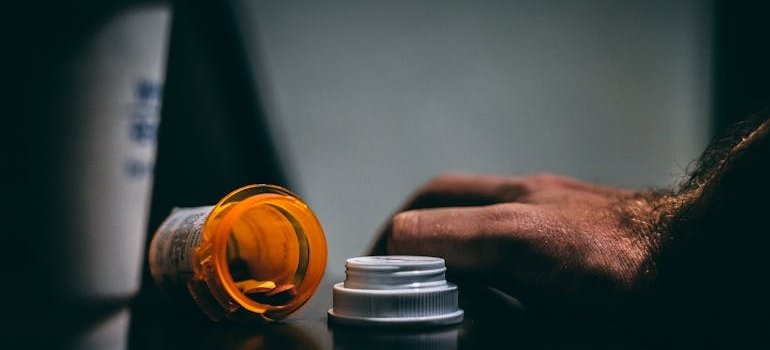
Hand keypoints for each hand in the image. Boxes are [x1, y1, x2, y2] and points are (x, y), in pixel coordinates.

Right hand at [369, 173, 659, 318]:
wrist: (713, 250)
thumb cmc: (650, 300)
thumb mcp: (569, 336)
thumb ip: (503, 333)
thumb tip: (454, 330)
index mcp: (516, 238)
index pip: (416, 234)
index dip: (384, 265)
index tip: (375, 294)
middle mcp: (522, 201)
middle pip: (430, 198)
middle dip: (399, 233)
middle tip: (387, 270)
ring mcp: (543, 189)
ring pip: (462, 191)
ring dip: (434, 222)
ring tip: (428, 264)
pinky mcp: (561, 191)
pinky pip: (494, 194)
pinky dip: (469, 219)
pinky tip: (481, 254)